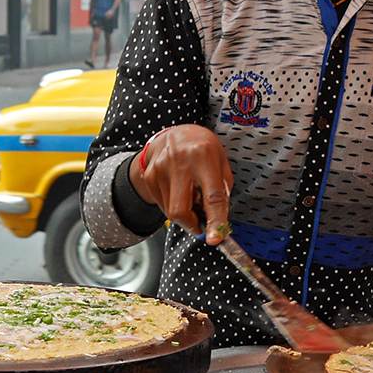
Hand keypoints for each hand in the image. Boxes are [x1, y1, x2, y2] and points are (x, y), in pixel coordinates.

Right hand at [129, 126, 232, 241]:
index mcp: (204, 156)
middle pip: (180, 210)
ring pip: (171, 211)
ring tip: (192, 198)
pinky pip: (163, 205)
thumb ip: (222, 190)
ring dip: (185, 214)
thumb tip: (219, 221)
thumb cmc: (202, 148)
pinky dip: (174, 206)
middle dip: (192, 226)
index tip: (215, 239)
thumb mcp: (221, 161)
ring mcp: (160, 169)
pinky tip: (180, 192)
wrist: (175, 134)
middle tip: (201, 226)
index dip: (215, 220)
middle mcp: (180, 162)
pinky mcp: (150, 177)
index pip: (212, 196)